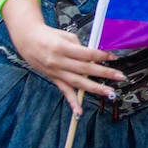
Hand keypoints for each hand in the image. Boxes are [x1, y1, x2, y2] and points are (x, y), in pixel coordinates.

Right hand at [11, 22, 125, 114]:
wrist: (28, 40)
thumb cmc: (48, 35)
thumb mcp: (66, 36)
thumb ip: (80, 47)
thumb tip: (94, 57)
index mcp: (63, 48)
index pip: (86, 54)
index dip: (101, 56)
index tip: (113, 57)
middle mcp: (59, 61)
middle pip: (85, 69)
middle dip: (104, 73)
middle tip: (119, 76)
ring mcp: (56, 72)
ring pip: (77, 82)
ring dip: (95, 88)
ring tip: (109, 92)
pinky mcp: (53, 78)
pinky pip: (64, 91)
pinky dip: (72, 102)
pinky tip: (79, 112)